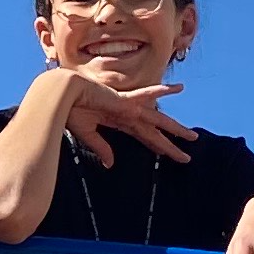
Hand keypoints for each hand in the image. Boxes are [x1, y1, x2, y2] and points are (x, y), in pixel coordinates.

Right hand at [59, 75, 196, 167]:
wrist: (60, 95)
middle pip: (154, 132)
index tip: (166, 154)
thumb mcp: (87, 134)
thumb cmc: (69, 111)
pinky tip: (178, 88)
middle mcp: (127, 114)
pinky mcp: (125, 101)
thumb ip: (101, 148)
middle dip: (170, 144)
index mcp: (118, 121)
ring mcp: (128, 108)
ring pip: (158, 120)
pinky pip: (147, 95)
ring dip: (176, 129)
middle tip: (186, 157)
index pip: (142, 136)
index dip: (155, 146)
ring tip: (193, 137)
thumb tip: (111, 165)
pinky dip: (162, 91)